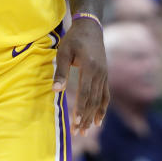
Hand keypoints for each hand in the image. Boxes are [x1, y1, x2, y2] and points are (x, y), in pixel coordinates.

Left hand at [53, 18, 108, 133]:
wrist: (91, 28)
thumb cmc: (74, 39)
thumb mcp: (64, 52)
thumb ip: (61, 71)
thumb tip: (56, 90)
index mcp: (89, 67)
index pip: (85, 93)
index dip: (80, 109)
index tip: (75, 122)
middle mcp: (100, 73)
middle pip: (93, 100)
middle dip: (85, 118)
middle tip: (78, 133)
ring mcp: (104, 75)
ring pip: (100, 100)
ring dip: (93, 116)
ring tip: (86, 130)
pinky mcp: (105, 75)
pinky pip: (105, 95)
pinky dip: (102, 108)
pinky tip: (98, 120)